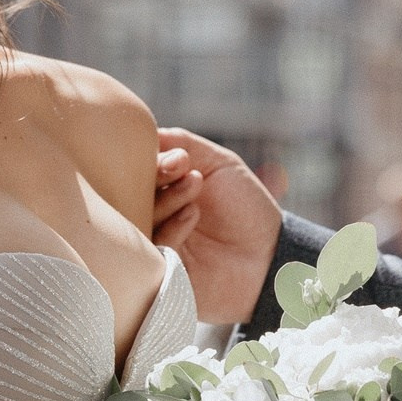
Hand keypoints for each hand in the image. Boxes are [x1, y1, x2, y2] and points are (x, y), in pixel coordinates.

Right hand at [154, 127, 281, 326]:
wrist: (269, 253)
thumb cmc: (245, 207)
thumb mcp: (219, 163)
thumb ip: (183, 143)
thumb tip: (146, 131)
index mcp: (162, 189)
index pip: (138, 172)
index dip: (150, 160)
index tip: (178, 157)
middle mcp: (153, 214)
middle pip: (131, 194)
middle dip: (154, 175)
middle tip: (178, 167)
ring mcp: (154, 242)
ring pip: (140, 218)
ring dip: (168, 197)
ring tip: (195, 184)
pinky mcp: (160, 269)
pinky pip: (154, 244)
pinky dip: (172, 225)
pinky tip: (193, 214)